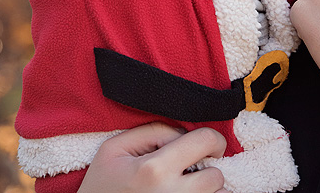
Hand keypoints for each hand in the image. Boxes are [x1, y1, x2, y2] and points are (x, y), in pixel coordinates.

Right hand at [78, 123, 228, 192]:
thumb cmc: (101, 187)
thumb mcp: (114, 149)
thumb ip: (152, 132)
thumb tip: (184, 134)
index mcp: (154, 169)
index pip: (206, 141)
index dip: (212, 139)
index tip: (206, 146)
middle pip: (217, 175)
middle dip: (208, 169)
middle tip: (192, 170)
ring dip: (208, 191)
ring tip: (187, 188)